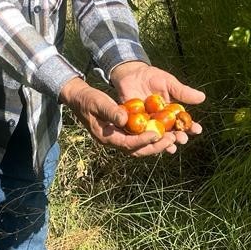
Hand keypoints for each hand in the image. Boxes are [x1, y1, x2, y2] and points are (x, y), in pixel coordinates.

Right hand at [59, 77, 181, 156]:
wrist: (79, 99)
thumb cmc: (87, 99)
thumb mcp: (98, 102)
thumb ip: (111, 111)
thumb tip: (124, 119)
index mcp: (106, 137)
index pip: (128, 143)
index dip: (143, 140)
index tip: (157, 134)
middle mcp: (113, 141)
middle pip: (137, 151)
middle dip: (155, 146)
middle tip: (171, 139)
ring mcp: (117, 138)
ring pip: (139, 148)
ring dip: (155, 144)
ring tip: (172, 137)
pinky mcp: (121, 133)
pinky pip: (138, 140)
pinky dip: (150, 138)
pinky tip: (162, 132)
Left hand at [110, 62, 205, 145]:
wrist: (132, 74)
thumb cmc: (153, 78)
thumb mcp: (169, 83)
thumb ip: (182, 92)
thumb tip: (202, 97)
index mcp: (173, 113)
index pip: (184, 123)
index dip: (191, 127)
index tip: (197, 130)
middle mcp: (162, 122)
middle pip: (172, 134)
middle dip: (178, 138)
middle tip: (182, 139)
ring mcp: (148, 124)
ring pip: (157, 137)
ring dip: (164, 143)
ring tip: (170, 146)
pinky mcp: (133, 124)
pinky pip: (139, 134)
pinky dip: (144, 140)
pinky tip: (149, 142)